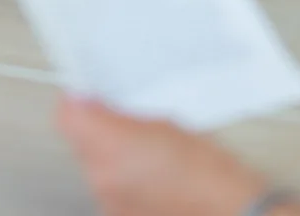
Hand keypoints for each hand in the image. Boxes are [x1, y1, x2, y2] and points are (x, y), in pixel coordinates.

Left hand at [57, 99, 271, 215]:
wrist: (231, 213)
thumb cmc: (211, 174)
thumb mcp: (168, 124)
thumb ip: (127, 115)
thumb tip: (104, 106)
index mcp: (112, 145)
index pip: (68, 115)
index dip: (77, 101)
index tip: (87, 95)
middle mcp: (103, 176)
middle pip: (80, 142)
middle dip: (98, 130)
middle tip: (124, 124)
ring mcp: (109, 200)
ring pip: (95, 167)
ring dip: (112, 158)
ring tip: (147, 156)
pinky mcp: (118, 215)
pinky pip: (110, 190)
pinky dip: (123, 182)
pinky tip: (150, 179)